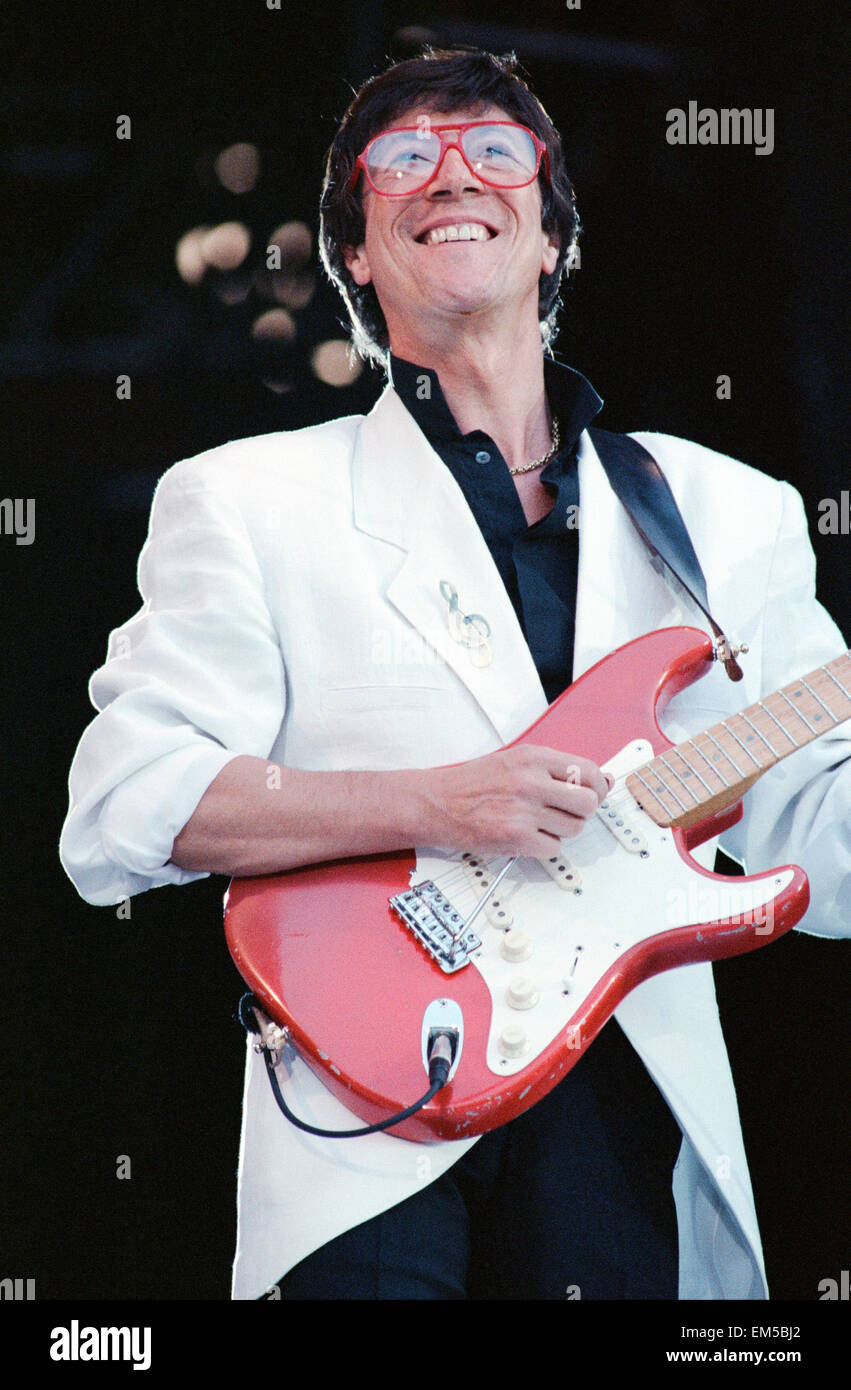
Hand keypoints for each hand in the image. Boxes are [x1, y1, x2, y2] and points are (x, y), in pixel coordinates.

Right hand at [424, 744, 610, 857]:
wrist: (436, 803)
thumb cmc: (473, 784)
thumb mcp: (515, 762)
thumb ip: (556, 770)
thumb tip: (604, 780)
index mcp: (532, 757)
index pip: (588, 771)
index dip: (596, 786)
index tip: (591, 793)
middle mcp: (530, 781)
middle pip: (588, 803)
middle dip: (581, 811)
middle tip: (564, 811)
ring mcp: (523, 811)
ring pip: (574, 828)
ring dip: (561, 830)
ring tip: (538, 822)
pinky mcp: (516, 838)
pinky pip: (553, 848)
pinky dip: (543, 846)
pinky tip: (526, 835)